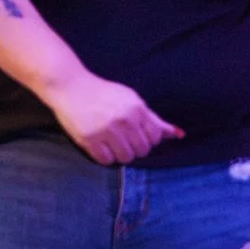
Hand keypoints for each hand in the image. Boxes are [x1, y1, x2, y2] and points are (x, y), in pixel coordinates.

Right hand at [47, 72, 181, 165]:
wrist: (71, 87)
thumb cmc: (104, 94)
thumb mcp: (132, 100)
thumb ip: (154, 119)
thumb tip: (178, 134)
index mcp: (137, 109)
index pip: (155, 138)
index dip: (147, 140)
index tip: (136, 134)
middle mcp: (124, 120)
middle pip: (142, 151)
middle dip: (134, 148)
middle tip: (122, 138)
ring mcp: (106, 130)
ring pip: (126, 158)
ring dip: (120, 154)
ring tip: (111, 142)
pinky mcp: (89, 139)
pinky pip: (106, 160)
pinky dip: (105, 156)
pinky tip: (100, 145)